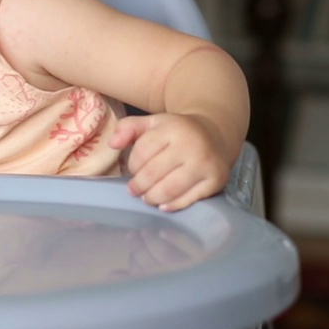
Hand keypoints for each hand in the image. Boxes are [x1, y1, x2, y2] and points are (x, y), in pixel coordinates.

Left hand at [108, 113, 231, 211]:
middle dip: (139, 185)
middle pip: (153, 173)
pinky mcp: (216, 180)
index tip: (133, 169)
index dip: (132, 165)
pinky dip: (172, 205)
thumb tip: (113, 144)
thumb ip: (128, 128)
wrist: (215, 134)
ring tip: (147, 197)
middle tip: (134, 190)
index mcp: (173, 128)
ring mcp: (205, 164)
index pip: (142, 153)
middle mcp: (192, 145)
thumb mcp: (153, 122)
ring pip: (169, 189)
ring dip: (152, 197)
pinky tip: (164, 205)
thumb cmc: (177, 131)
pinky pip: (188, 200)